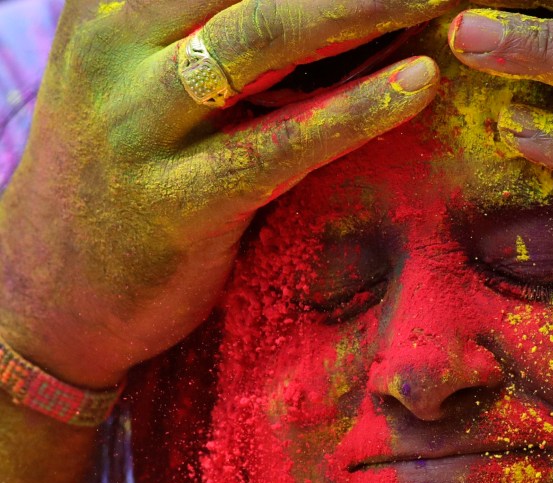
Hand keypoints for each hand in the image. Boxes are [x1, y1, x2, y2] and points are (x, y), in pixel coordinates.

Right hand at [0, 0, 457, 387]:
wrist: (43, 295)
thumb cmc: (122, 181)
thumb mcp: (149, 85)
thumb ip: (221, 39)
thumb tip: (340, 16)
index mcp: (113, 4)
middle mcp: (115, 45)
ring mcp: (137, 124)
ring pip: (262, 36)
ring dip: (367, 6)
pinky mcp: (174, 204)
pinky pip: (277, 145)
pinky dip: (355, 110)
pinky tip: (420, 84)